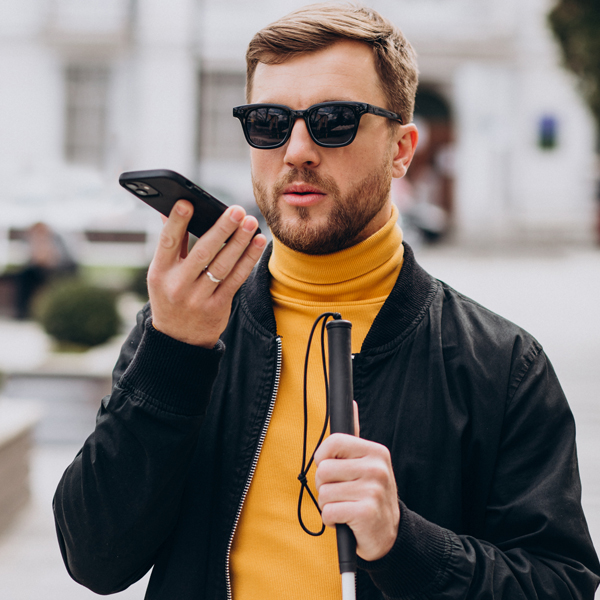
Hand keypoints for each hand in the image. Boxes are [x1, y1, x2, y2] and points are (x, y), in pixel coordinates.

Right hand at [147, 200, 266, 346]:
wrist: (179, 339)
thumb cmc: (170, 296)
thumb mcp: (161, 273)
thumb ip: (170, 244)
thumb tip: (172, 210)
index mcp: (160, 272)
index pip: (168, 242)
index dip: (177, 222)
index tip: (188, 202)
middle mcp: (178, 285)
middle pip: (202, 252)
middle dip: (222, 229)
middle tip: (237, 210)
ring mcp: (198, 298)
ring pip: (223, 265)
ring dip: (240, 242)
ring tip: (251, 223)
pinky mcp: (218, 306)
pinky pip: (236, 279)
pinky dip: (248, 259)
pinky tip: (258, 242)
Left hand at [314, 404, 399, 561]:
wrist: (389, 533)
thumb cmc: (370, 494)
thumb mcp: (367, 463)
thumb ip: (355, 436)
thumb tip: (351, 403)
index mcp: (375, 452)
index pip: (333, 441)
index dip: (322, 457)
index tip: (329, 468)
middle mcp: (377, 468)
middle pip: (323, 470)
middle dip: (324, 486)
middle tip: (340, 493)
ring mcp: (373, 490)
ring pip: (323, 493)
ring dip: (328, 505)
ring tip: (345, 506)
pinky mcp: (366, 513)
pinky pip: (328, 512)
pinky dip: (331, 520)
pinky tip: (346, 521)